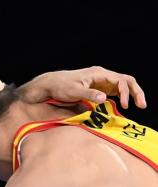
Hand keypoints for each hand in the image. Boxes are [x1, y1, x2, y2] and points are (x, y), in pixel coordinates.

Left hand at [21, 66, 145, 108]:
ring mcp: (101, 81)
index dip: (126, 92)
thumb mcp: (73, 92)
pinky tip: (124, 106)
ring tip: (139, 105)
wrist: (51, 84)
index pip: (120, 80)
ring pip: (123, 85)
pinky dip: (122, 97)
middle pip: (126, 81)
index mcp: (99, 73)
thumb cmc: (60, 87)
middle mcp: (102, 75)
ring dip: (131, 94)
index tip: (124, 106)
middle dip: (136, 92)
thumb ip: (88, 94)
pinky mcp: (98, 87)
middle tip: (142, 105)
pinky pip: (115, 90)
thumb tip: (104, 98)